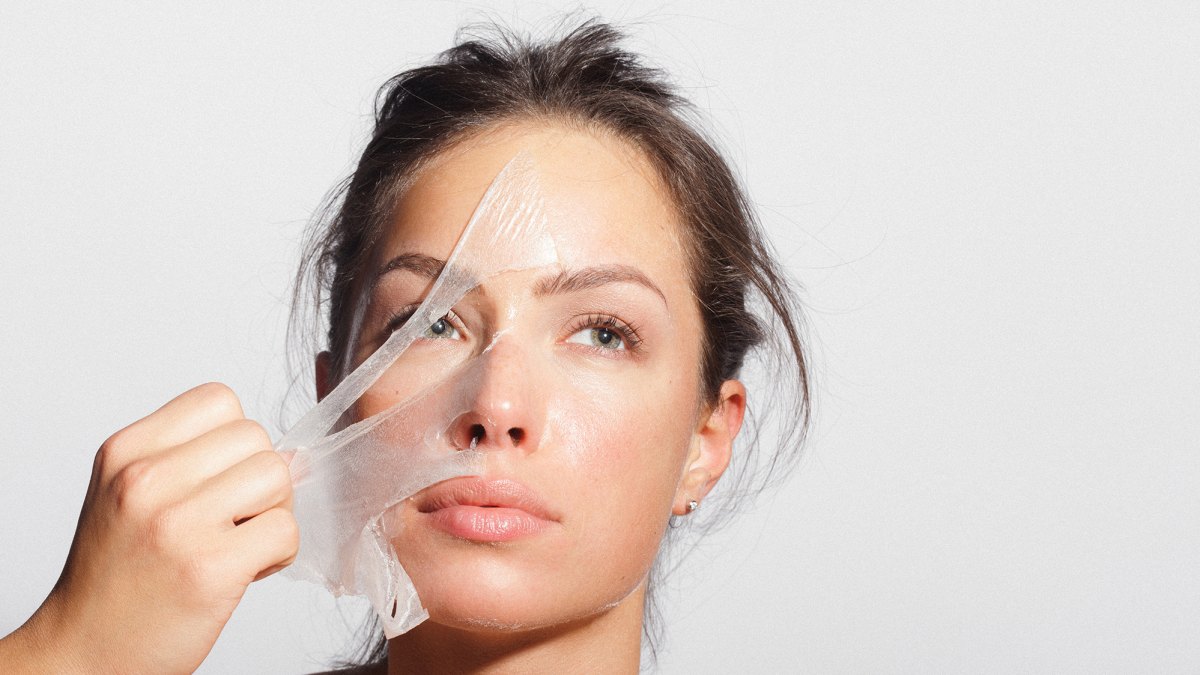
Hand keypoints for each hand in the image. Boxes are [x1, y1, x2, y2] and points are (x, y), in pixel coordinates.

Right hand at [0, 383, 297, 672]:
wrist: (84, 651)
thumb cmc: (119, 573)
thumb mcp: (131, 493)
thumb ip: (193, 459)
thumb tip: (290, 452)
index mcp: (126, 452)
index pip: (219, 399)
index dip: (234, 441)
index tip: (217, 480)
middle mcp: (145, 480)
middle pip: (256, 437)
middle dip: (258, 479)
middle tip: (232, 520)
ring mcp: (176, 523)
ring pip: (278, 476)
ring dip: (273, 512)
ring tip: (239, 543)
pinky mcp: (210, 567)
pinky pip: (286, 530)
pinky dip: (279, 553)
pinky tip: (244, 571)